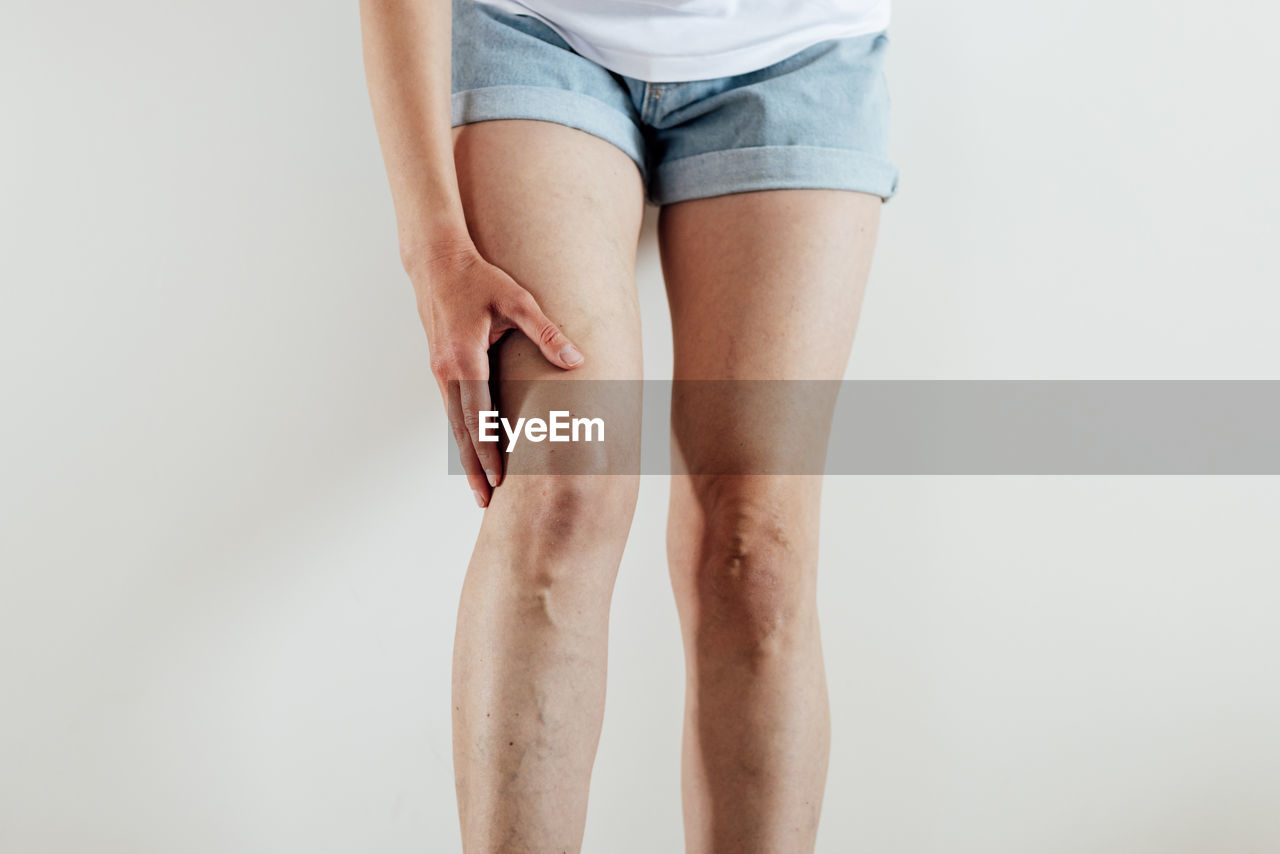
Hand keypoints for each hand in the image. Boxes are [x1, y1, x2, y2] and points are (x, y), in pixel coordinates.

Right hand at [411, 243, 584, 507]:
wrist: (435, 261)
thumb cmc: (478, 278)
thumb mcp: (517, 300)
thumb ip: (546, 333)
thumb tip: (576, 360)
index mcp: (463, 359)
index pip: (478, 417)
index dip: (489, 452)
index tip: (498, 481)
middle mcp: (445, 371)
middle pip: (461, 431)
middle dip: (474, 468)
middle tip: (485, 503)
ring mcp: (438, 371)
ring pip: (454, 423)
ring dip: (466, 456)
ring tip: (480, 488)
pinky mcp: (439, 368)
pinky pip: (452, 409)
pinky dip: (462, 434)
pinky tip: (473, 450)